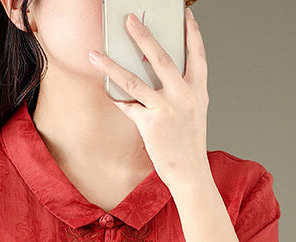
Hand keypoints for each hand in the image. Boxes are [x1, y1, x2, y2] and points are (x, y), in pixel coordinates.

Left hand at [88, 7, 209, 191]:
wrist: (190, 172)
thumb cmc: (189, 144)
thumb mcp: (193, 112)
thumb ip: (180, 91)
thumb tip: (154, 74)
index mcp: (199, 90)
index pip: (197, 54)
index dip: (191, 32)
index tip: (184, 15)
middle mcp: (184, 95)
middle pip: (160, 58)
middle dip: (143, 36)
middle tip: (129, 20)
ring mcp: (166, 108)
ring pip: (134, 80)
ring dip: (111, 65)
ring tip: (96, 54)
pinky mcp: (150, 123)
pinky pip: (127, 105)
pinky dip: (115, 96)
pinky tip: (104, 86)